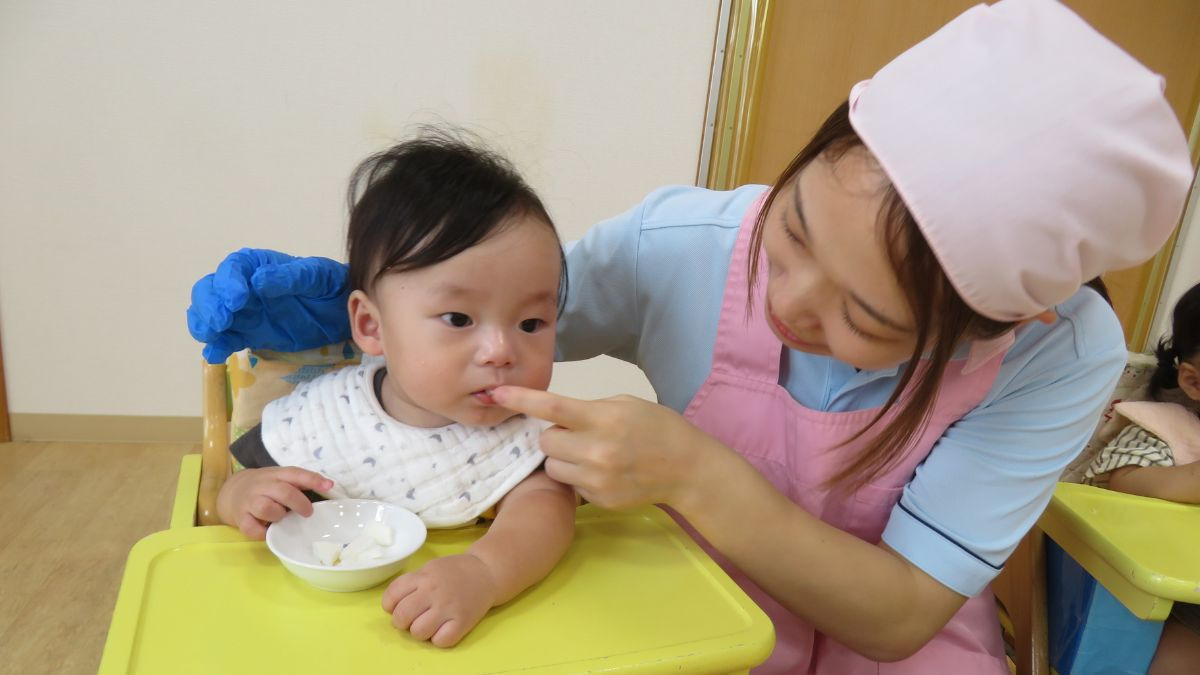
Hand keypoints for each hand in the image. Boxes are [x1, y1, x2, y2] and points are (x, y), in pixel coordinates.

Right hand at [187, 248, 351, 363]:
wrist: (343, 312)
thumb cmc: (330, 286)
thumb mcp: (317, 276)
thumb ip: (290, 277)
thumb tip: (259, 281)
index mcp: (258, 265)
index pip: (233, 268)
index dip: (228, 283)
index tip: (237, 300)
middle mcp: (243, 286)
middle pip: (210, 290)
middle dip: (209, 305)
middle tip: (221, 322)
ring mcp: (243, 312)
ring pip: (210, 314)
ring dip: (205, 324)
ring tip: (213, 336)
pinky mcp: (249, 334)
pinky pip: (225, 339)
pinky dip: (216, 346)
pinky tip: (216, 355)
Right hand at [215, 466, 333, 538]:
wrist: (233, 491)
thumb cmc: (265, 487)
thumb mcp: (280, 479)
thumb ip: (300, 483)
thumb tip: (328, 486)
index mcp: (275, 475)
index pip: (295, 474)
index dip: (312, 479)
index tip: (329, 486)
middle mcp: (261, 486)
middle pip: (283, 492)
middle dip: (299, 503)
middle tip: (308, 512)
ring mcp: (249, 502)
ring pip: (266, 508)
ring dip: (278, 515)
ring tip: (281, 518)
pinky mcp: (240, 518)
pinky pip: (252, 528)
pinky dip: (263, 533)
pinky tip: (269, 531)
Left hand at [381, 554, 499, 647]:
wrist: (487, 571)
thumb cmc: (454, 571)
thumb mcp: (430, 568)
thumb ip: (411, 584)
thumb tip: (392, 606)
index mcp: (423, 576)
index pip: (392, 596)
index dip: (390, 606)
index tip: (397, 606)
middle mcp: (433, 591)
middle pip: (402, 616)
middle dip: (401, 621)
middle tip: (411, 618)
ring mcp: (448, 607)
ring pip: (418, 632)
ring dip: (419, 631)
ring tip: (428, 624)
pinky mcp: (463, 622)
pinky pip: (440, 641)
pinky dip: (438, 638)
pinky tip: (443, 629)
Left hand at [490, 387, 716, 510]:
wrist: (686, 469)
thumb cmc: (657, 428)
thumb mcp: (625, 404)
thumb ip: (588, 409)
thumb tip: (555, 416)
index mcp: (601, 419)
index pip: (551, 407)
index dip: (520, 398)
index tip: (495, 393)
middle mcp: (595, 450)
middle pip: (546, 441)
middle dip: (555, 435)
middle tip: (578, 433)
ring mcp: (596, 478)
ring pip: (553, 466)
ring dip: (563, 457)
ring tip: (590, 453)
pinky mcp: (598, 499)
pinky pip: (571, 485)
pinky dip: (579, 476)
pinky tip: (604, 471)